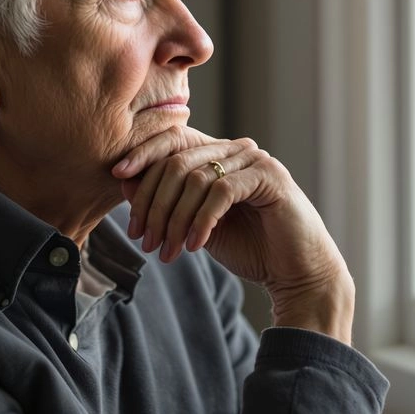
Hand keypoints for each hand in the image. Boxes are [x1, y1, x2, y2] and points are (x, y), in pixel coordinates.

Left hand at [113, 126, 353, 342]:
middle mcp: (237, 150)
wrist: (297, 273)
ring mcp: (256, 160)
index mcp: (220, 155)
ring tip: (165, 251)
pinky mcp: (271, 178)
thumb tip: (125, 180)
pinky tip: (193, 246)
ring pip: (197, 178)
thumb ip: (168, 201)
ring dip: (174, 219)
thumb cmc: (250, 248)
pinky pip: (222, 192)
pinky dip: (201, 221)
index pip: (173, 140)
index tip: (117, 177)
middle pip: (178, 161)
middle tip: (143, 239)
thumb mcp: (196, 225)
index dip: (143, 155)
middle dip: (154, 203)